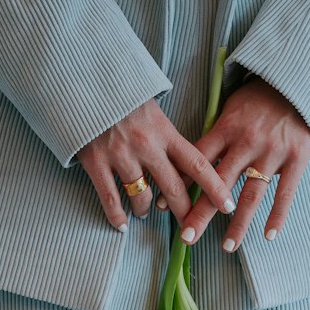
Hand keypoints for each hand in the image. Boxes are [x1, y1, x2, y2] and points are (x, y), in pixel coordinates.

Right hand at [75, 98, 236, 231]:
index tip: (227, 206)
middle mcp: (147, 145)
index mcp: (165, 131)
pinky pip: (111, 200)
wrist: (82, 81)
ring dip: (146, 210)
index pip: (198, 164)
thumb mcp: (152, 109)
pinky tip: (122, 224)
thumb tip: (182, 162)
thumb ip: (166, 136)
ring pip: (142, 198)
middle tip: (189, 228)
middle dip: (184, 212)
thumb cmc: (121, 97)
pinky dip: (117, 217)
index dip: (214, 188)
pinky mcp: (96, 162)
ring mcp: (121, 155)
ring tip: (145, 212)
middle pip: (173, 189)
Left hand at [163, 76, 309, 250]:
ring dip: (238, 223)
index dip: (180, 184)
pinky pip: (285, 192)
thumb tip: (184, 167)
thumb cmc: (258, 99)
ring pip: (251, 194)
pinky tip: (268, 236)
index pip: (198, 161)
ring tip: (227, 246)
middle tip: (187, 237)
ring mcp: (272, 152)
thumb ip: (214, 139)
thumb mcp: (230, 110)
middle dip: (202, 212)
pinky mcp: (297, 158)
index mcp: (227, 128)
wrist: (299, 83)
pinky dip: (277, 215)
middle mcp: (247, 142)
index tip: (164, 208)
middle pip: (219, 183)